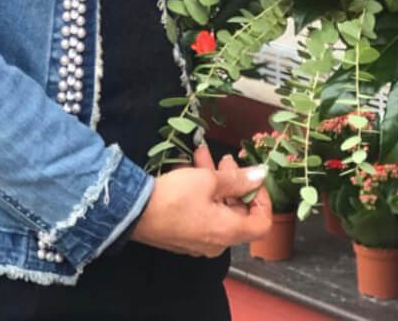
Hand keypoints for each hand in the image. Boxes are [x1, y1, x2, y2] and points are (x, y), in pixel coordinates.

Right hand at [129, 144, 272, 256]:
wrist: (134, 213)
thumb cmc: (176, 197)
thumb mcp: (208, 180)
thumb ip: (238, 179)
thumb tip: (262, 174)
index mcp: (228, 232)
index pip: (261, 223)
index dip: (263, 199)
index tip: (253, 178)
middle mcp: (217, 242)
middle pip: (239, 213)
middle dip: (235, 182)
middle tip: (225, 160)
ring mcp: (200, 241)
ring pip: (218, 208)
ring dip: (215, 180)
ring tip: (204, 154)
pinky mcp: (185, 235)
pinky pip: (203, 213)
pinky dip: (202, 191)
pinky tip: (191, 167)